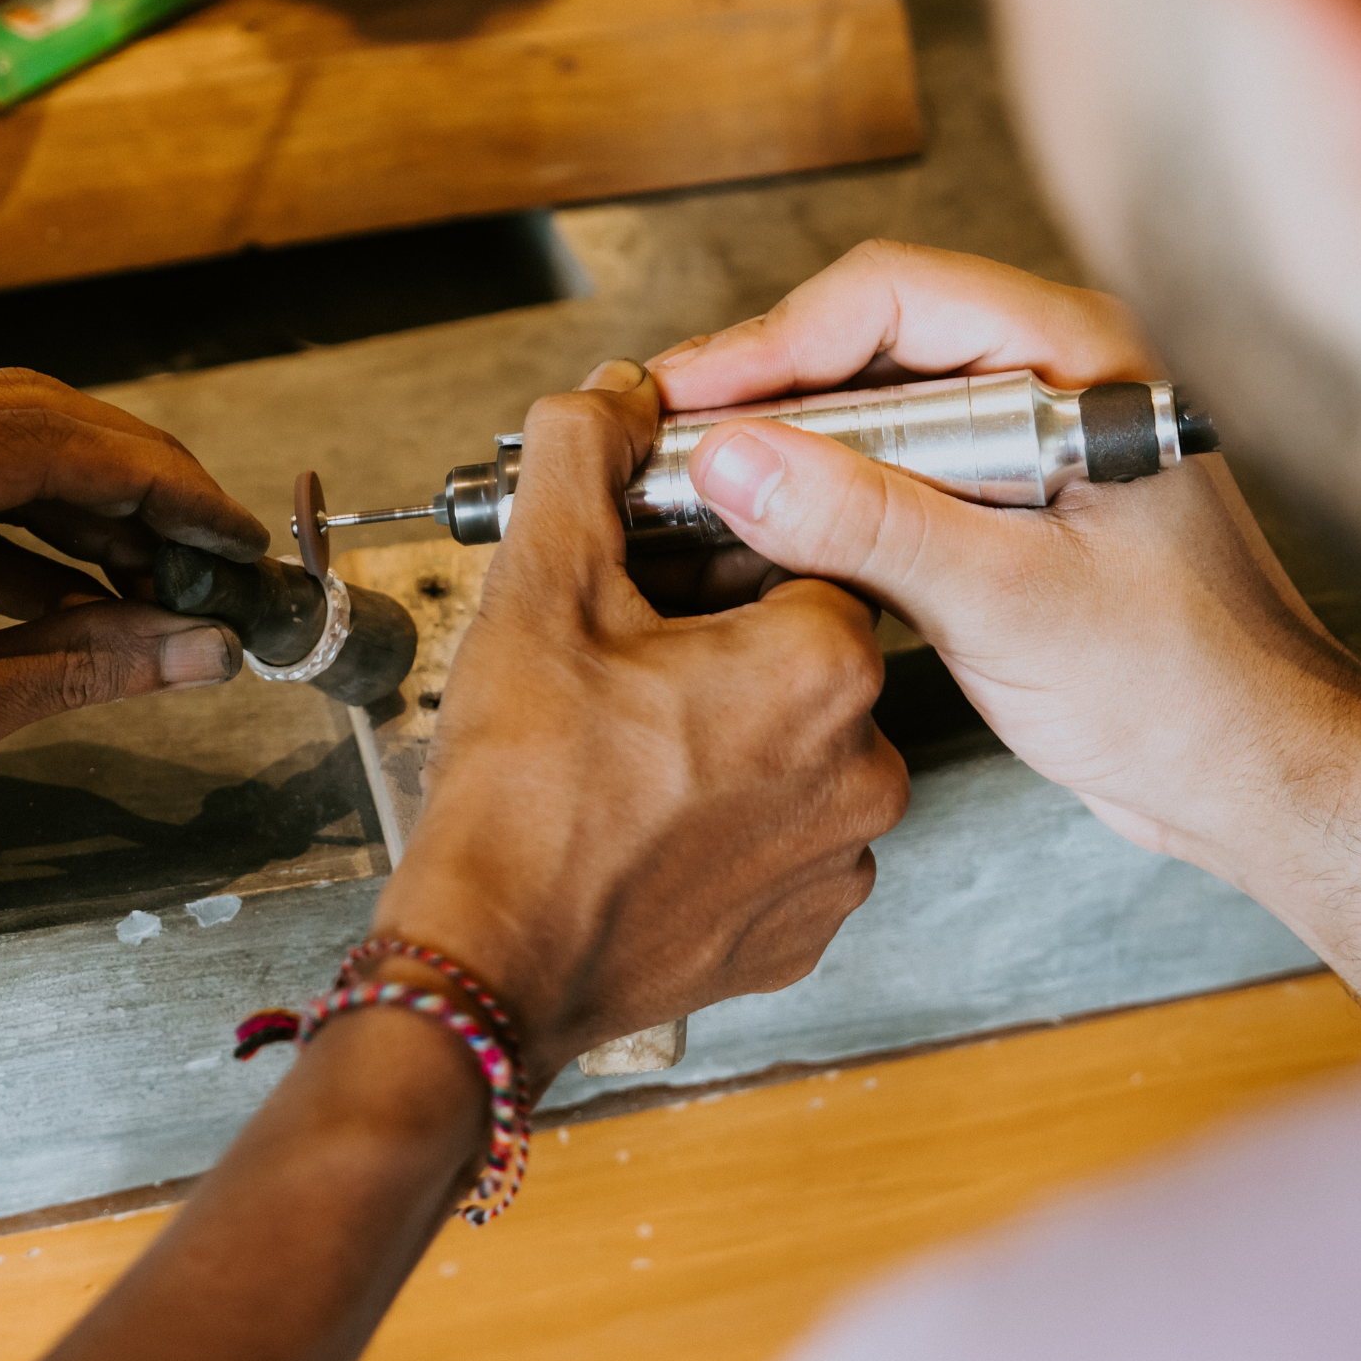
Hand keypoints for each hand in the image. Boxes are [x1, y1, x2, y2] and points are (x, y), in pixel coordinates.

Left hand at [0, 371, 267, 927]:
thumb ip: (66, 672)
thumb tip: (200, 649)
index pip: (29, 443)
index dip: (151, 484)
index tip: (231, 532)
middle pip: (16, 429)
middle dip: (132, 487)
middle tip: (219, 549)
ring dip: (85, 520)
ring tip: (173, 580)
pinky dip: (24, 557)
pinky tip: (95, 603)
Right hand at [372, 359, 909, 1085]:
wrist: (494, 967)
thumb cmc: (521, 790)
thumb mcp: (540, 590)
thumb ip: (584, 461)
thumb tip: (613, 394)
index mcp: (822, 664)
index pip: (798, 556)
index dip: (713, 554)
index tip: (645, 578)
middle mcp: (866, 763)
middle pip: (801, 652)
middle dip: (718, 640)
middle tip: (619, 659)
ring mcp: (844, 857)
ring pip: (795, 744)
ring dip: (726, 729)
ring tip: (626, 742)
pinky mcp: (810, 925)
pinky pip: (786, 834)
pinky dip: (730, 815)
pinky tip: (649, 813)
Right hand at [653, 239, 1360, 992]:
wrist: (1250, 776)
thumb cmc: (1190, 688)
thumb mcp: (1011, 601)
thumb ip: (869, 524)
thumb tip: (736, 462)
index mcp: (1073, 359)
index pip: (887, 298)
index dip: (769, 343)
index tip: (685, 398)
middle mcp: (1041, 381)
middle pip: (860, 342)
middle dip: (755, 388)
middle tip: (661, 435)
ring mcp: (1013, 444)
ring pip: (860, 409)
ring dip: (773, 444)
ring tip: (683, 478)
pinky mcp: (989, 507)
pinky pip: (878, 473)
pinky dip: (809, 498)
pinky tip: (751, 530)